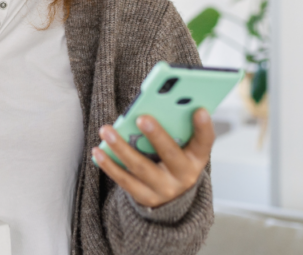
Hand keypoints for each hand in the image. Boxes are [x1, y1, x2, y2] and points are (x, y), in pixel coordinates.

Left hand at [92, 108, 214, 207]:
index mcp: (197, 158)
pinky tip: (98, 151)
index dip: (204, 127)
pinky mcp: (145, 197)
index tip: (200, 110)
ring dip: (121, 148)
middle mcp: (184, 176)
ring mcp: (164, 189)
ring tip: (106, 130)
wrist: (171, 197)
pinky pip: (125, 180)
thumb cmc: (174, 159)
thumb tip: (157, 104)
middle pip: (170, 154)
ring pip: (141, 167)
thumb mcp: (183, 147)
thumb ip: (177, 128)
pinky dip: (110, 165)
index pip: (205, 142)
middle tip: (141, 118)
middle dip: (156, 135)